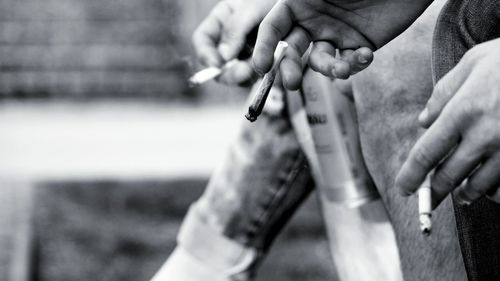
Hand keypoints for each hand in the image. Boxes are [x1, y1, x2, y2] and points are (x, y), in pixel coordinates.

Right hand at [192, 0, 275, 84]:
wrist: (312, 4)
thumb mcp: (253, 7)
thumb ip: (235, 29)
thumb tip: (223, 58)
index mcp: (225, 18)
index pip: (204, 39)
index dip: (206, 54)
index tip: (217, 66)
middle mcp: (235, 37)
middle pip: (221, 63)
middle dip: (231, 71)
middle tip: (246, 72)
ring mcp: (251, 51)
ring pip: (241, 73)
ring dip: (249, 77)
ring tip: (264, 71)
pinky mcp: (269, 62)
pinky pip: (260, 76)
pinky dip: (265, 77)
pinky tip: (275, 73)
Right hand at [252, 0, 432, 87]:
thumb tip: (281, 13)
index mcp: (299, 2)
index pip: (273, 27)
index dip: (264, 47)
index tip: (261, 67)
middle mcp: (313, 21)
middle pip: (291, 50)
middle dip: (289, 67)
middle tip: (292, 83)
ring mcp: (336, 34)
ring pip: (319, 61)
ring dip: (327, 69)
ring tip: (341, 69)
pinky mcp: (358, 45)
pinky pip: (348, 63)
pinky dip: (354, 65)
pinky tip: (365, 55)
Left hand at [396, 38, 499, 206]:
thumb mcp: (472, 63)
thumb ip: (443, 93)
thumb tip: (423, 121)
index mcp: (463, 110)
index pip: (427, 153)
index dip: (411, 176)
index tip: (403, 189)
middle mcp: (484, 134)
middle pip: (449, 176)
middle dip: (435, 191)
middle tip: (429, 197)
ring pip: (480, 186)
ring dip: (466, 193)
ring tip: (461, 194)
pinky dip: (496, 192)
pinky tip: (491, 188)